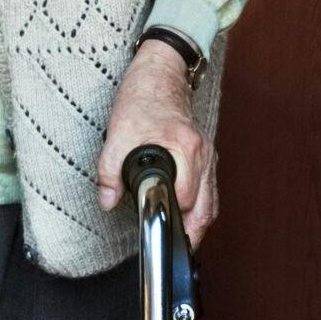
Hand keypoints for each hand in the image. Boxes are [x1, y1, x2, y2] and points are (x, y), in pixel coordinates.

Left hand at [95, 42, 217, 247]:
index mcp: (184, 148)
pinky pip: (210, 188)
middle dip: (192, 231)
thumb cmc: (143, 98)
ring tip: (182, 238)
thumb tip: (108, 200)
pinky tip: (189, 215)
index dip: (173, 217)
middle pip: (206, 208)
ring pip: (212, 201)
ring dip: (199, 222)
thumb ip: (109, 171)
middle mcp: (202, 153)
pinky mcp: (205, 152)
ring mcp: (207, 153)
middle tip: (176, 247)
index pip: (185, 199)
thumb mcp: (118, 133)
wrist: (160, 72)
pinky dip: (202, 206)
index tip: (162, 230)